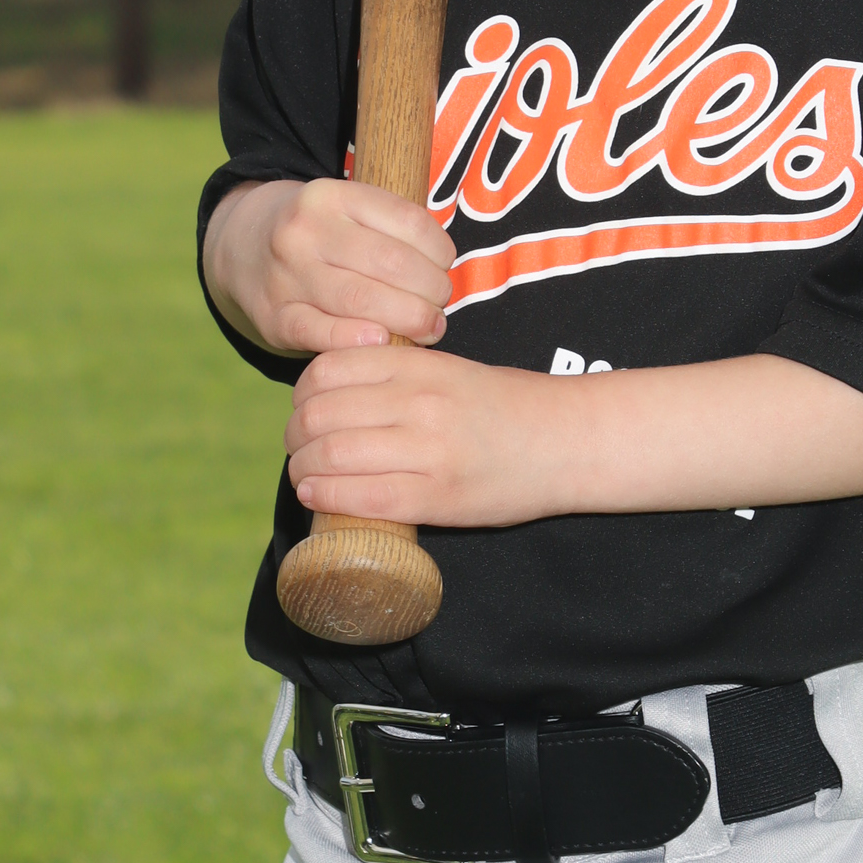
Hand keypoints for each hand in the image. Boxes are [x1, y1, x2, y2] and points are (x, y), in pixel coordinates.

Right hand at [203, 178, 453, 357]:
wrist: (242, 246)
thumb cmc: (321, 232)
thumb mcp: (347, 209)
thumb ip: (390, 228)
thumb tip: (445, 270)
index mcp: (331, 195)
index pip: (408, 221)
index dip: (440, 251)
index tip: (446, 266)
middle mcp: (304, 230)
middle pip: (390, 264)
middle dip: (431, 291)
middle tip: (441, 306)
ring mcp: (286, 275)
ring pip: (361, 300)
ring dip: (408, 319)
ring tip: (428, 327)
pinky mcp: (274, 316)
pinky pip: (321, 333)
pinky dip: (357, 340)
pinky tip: (383, 342)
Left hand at [285, 345, 562, 529]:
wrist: (567, 441)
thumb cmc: (507, 407)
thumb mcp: (450, 370)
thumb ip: (399, 374)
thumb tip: (337, 396)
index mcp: (420, 365)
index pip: (328, 370)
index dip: (301, 393)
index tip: (304, 408)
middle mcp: (418, 402)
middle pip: (319, 414)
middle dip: (295, 435)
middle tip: (300, 447)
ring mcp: (427, 450)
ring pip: (331, 456)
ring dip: (302, 470)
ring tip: (305, 476)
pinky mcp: (436, 497)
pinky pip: (360, 497)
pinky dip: (325, 497)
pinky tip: (316, 496)